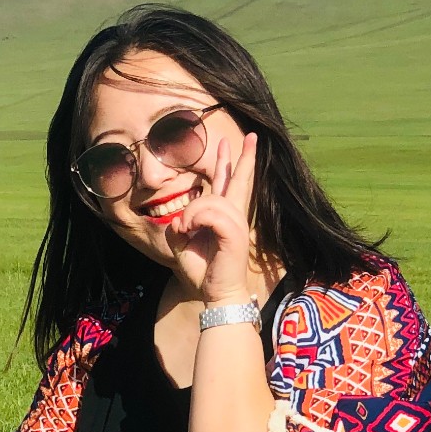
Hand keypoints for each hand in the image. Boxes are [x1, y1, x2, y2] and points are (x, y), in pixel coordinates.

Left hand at [167, 129, 257, 303]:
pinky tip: (189, 229)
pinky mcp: (234, 234)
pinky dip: (195, 218)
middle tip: (251, 136)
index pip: (229, 184)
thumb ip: (180, 226)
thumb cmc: (204, 273)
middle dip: (244, 158)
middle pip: (240, 182)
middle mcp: (235, 217)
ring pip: (212, 200)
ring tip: (185, 228)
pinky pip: (211, 213)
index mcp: (225, 218)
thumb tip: (178, 219)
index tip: (229, 144)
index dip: (230, 163)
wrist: (217, 295)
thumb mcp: (183, 244)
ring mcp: (237, 224)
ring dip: (192, 211)